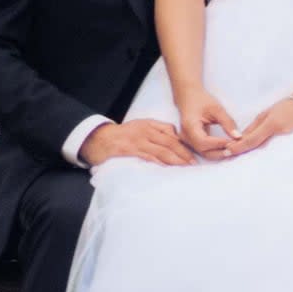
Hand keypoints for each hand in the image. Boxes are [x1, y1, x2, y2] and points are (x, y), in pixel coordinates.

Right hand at [80, 119, 195, 167]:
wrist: (98, 138)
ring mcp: (138, 140)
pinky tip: (166, 166)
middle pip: (169, 142)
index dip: (183, 143)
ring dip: (175, 159)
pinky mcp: (129, 149)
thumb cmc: (121, 135)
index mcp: (149, 124)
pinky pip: (147, 155)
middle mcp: (146, 131)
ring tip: (185, 166)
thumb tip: (174, 138)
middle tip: (193, 163)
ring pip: (161, 149)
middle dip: (183, 152)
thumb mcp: (139, 127)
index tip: (193, 152)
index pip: (171, 132)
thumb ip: (156, 131)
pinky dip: (158, 161)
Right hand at [172, 86, 239, 158]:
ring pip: (204, 154)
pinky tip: (226, 148)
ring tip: (233, 148)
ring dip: (220, 153)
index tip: (234, 141)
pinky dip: (216, 151)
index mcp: (189, 126)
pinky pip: (204, 151)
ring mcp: (187, 142)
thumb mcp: (216, 108)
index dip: (219, 144)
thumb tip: (238, 137)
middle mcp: (186, 137)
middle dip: (221, 152)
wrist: (188, 98)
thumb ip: (227, 122)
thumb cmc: (201, 100)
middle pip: (204, 151)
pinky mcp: (192, 143)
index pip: (203, 141)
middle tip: (237, 147)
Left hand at [226, 94, 292, 157]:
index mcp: (271, 125)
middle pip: (255, 147)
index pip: (251, 139)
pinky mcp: (285, 142)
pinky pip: (268, 147)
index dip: (239, 146)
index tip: (228, 149)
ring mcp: (282, 139)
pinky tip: (250, 152)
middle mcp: (276, 134)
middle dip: (241, 151)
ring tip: (236, 154)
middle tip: (228, 154)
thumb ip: (254, 126)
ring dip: (249, 152)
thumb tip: (242, 136)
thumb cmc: (284, 106)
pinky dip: (258, 150)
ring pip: (261, 149)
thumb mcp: (266, 113)